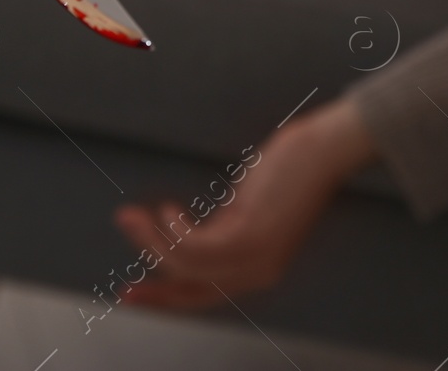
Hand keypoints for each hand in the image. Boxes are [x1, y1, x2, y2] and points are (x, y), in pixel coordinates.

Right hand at [113, 96, 376, 307]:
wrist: (323, 152)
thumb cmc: (289, 172)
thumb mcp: (247, 210)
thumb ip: (220, 229)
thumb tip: (181, 236)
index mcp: (257, 269)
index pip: (204, 295)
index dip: (166, 296)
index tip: (135, 292)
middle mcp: (258, 272)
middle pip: (191, 291)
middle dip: (154, 291)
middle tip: (123, 287)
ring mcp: (255, 256)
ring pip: (186, 266)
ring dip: (150, 242)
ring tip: (130, 218)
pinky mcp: (250, 235)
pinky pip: (194, 246)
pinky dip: (171, 229)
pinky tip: (166, 209)